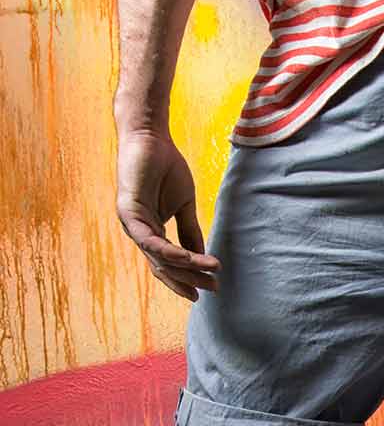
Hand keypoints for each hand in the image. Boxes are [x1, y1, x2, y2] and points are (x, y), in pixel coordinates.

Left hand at [116, 129, 220, 300]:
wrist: (151, 138)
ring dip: (187, 268)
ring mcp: (131, 224)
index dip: (187, 278)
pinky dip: (171, 253)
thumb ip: (190, 231)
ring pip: (160, 258)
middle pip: (165, 266)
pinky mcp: (128, 213)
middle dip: (190, 279)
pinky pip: (151, 242)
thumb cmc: (165, 167)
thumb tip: (202, 256)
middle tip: (213, 288)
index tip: (208, 288)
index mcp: (150, 232)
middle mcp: (138, 232)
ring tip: (211, 272)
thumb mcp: (184, 206)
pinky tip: (190, 258)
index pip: (168, 264)